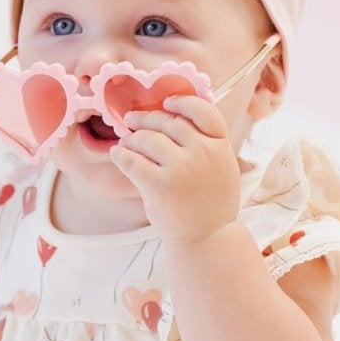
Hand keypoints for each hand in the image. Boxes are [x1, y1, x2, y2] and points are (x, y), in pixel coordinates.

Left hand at [110, 92, 240, 243]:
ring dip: (132, 138)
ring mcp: (180, 168)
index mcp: (220, 146)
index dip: (183, 102)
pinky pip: (132, 161)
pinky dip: (121, 155)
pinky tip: (117, 155)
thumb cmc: (211, 205)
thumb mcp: (221, 168)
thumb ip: (205, 145)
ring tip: (125, 142)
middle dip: (146, 120)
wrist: (208, 238)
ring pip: (147, 139)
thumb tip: (172, 121)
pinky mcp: (159, 184)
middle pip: (168, 122)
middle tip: (132, 121)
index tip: (167, 102)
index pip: (204, 111)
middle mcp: (202, 152)